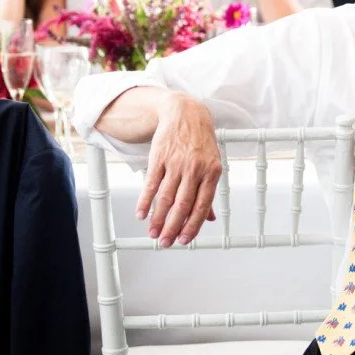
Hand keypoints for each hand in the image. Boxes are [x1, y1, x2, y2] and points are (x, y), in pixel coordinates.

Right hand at [136, 93, 221, 246]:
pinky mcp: (160, 157)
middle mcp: (194, 169)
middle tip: (165, 242)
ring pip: (165, 197)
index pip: (201, 206)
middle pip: (182, 205)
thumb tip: (210, 218)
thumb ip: (208, 192)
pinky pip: (151, 183)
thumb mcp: (212, 164)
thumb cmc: (200, 141)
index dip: (192, 226)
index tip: (183, 240)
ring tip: (153, 233)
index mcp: (211, 173)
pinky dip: (145, 201)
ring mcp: (176, 163)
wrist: (186, 112)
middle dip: (172, 227)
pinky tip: (142, 214)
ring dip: (157, 219)